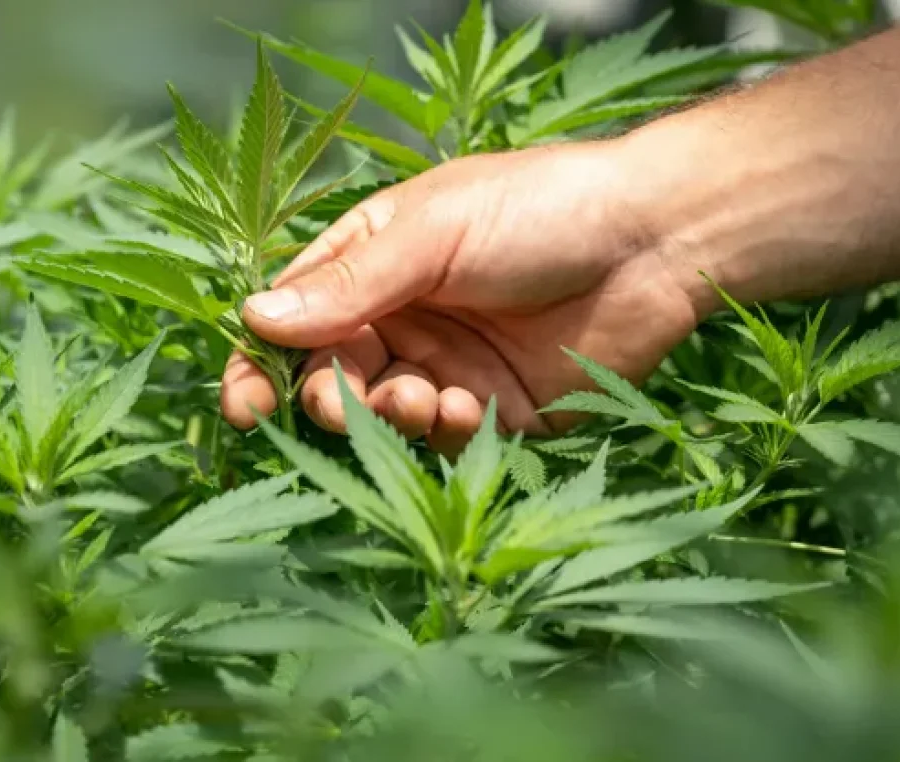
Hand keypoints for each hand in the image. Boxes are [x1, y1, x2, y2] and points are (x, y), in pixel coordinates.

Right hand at [220, 139, 704, 455]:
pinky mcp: (500, 413)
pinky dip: (442, 432)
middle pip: (332, 377)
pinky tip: (466, 406)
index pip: (296, 318)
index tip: (246, 403)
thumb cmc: (540, 210)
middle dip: (329, 397)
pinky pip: (446, 439)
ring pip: (385, 416)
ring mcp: (451, 368)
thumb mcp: (435, 233)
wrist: (653, 241)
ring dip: (387, 415)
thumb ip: (350, 283)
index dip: (262, 362)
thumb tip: (253, 317)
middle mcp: (406, 318)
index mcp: (377, 262)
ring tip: (421, 396)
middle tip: (343, 400)